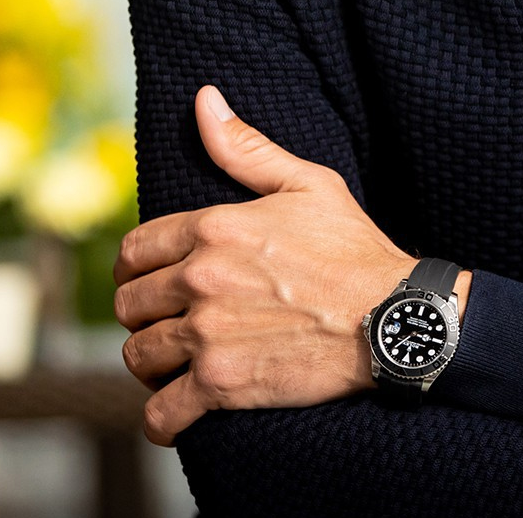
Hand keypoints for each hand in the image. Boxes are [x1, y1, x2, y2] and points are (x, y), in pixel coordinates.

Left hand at [112, 85, 431, 444]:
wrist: (394, 316)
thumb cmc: (355, 249)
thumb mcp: (308, 184)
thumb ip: (246, 148)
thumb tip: (204, 100)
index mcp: (214, 227)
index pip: (134, 251)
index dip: (136, 269)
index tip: (151, 281)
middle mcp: (200, 278)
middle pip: (129, 305)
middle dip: (144, 315)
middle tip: (167, 323)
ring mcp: (208, 334)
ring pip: (139, 355)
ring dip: (152, 364)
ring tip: (173, 365)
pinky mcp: (223, 384)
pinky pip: (162, 413)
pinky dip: (162, 421)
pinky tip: (175, 416)